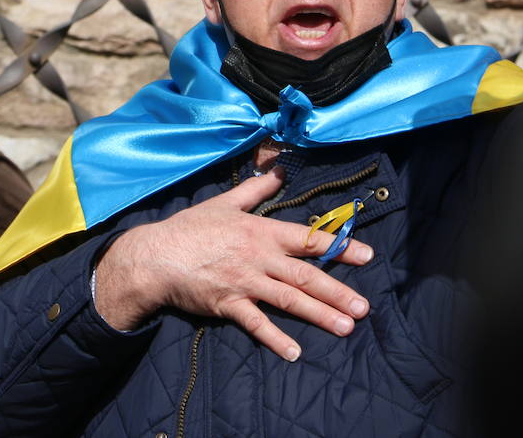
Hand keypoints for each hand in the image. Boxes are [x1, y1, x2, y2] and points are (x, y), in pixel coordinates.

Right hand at [93, 170, 373, 361]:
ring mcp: (244, 282)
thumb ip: (256, 189)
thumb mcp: (225, 202)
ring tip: (345, 328)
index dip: (339, 247)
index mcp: (261, 231)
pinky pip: (255, 323)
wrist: (155, 255)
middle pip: (305, 275)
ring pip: (288, 299)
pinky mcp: (227, 304)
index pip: (308, 239)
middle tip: (364, 309)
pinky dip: (275, 338)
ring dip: (318, 314)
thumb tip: (279, 170)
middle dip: (337, 292)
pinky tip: (294, 353)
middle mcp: (258, 257)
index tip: (367, 256)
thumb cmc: (190, 228)